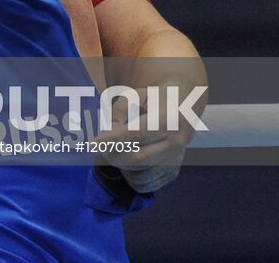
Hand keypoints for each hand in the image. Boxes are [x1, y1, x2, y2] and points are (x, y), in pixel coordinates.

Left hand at [94, 64, 205, 192]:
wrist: (185, 106)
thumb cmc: (155, 98)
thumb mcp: (136, 94)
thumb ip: (119, 110)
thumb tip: (108, 131)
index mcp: (166, 119)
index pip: (136, 133)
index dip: (113, 139)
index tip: (93, 143)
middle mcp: (174, 142)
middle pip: (138, 158)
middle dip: (113, 155)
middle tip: (99, 148)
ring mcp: (176, 159)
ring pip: (141, 174)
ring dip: (121, 167)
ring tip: (115, 152)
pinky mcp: (173, 171)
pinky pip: (147, 184)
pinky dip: (131, 178)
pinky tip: (127, 164)